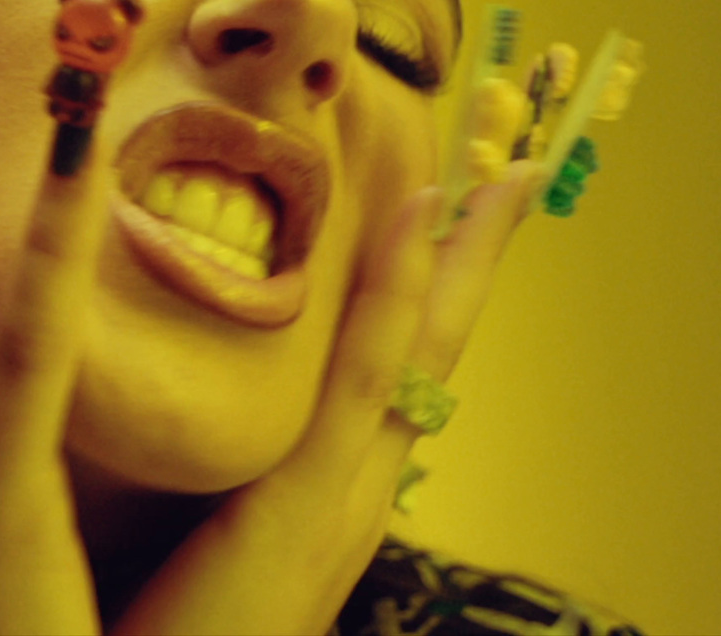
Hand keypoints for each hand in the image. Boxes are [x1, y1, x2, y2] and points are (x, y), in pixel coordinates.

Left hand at [111, 164, 539, 634]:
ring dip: (460, 260)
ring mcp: (339, 500)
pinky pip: (366, 385)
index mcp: (325, 497)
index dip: (427, 293)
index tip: (447, 212)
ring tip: (496, 176)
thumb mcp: (206, 546)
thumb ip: (225, 484)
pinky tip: (424, 222)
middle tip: (517, 175)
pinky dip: (400, 299)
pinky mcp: (302, 511)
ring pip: (417, 354)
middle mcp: (353, 493)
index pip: (391, 375)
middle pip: (428, 356)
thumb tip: (203, 429)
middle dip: (474, 266)